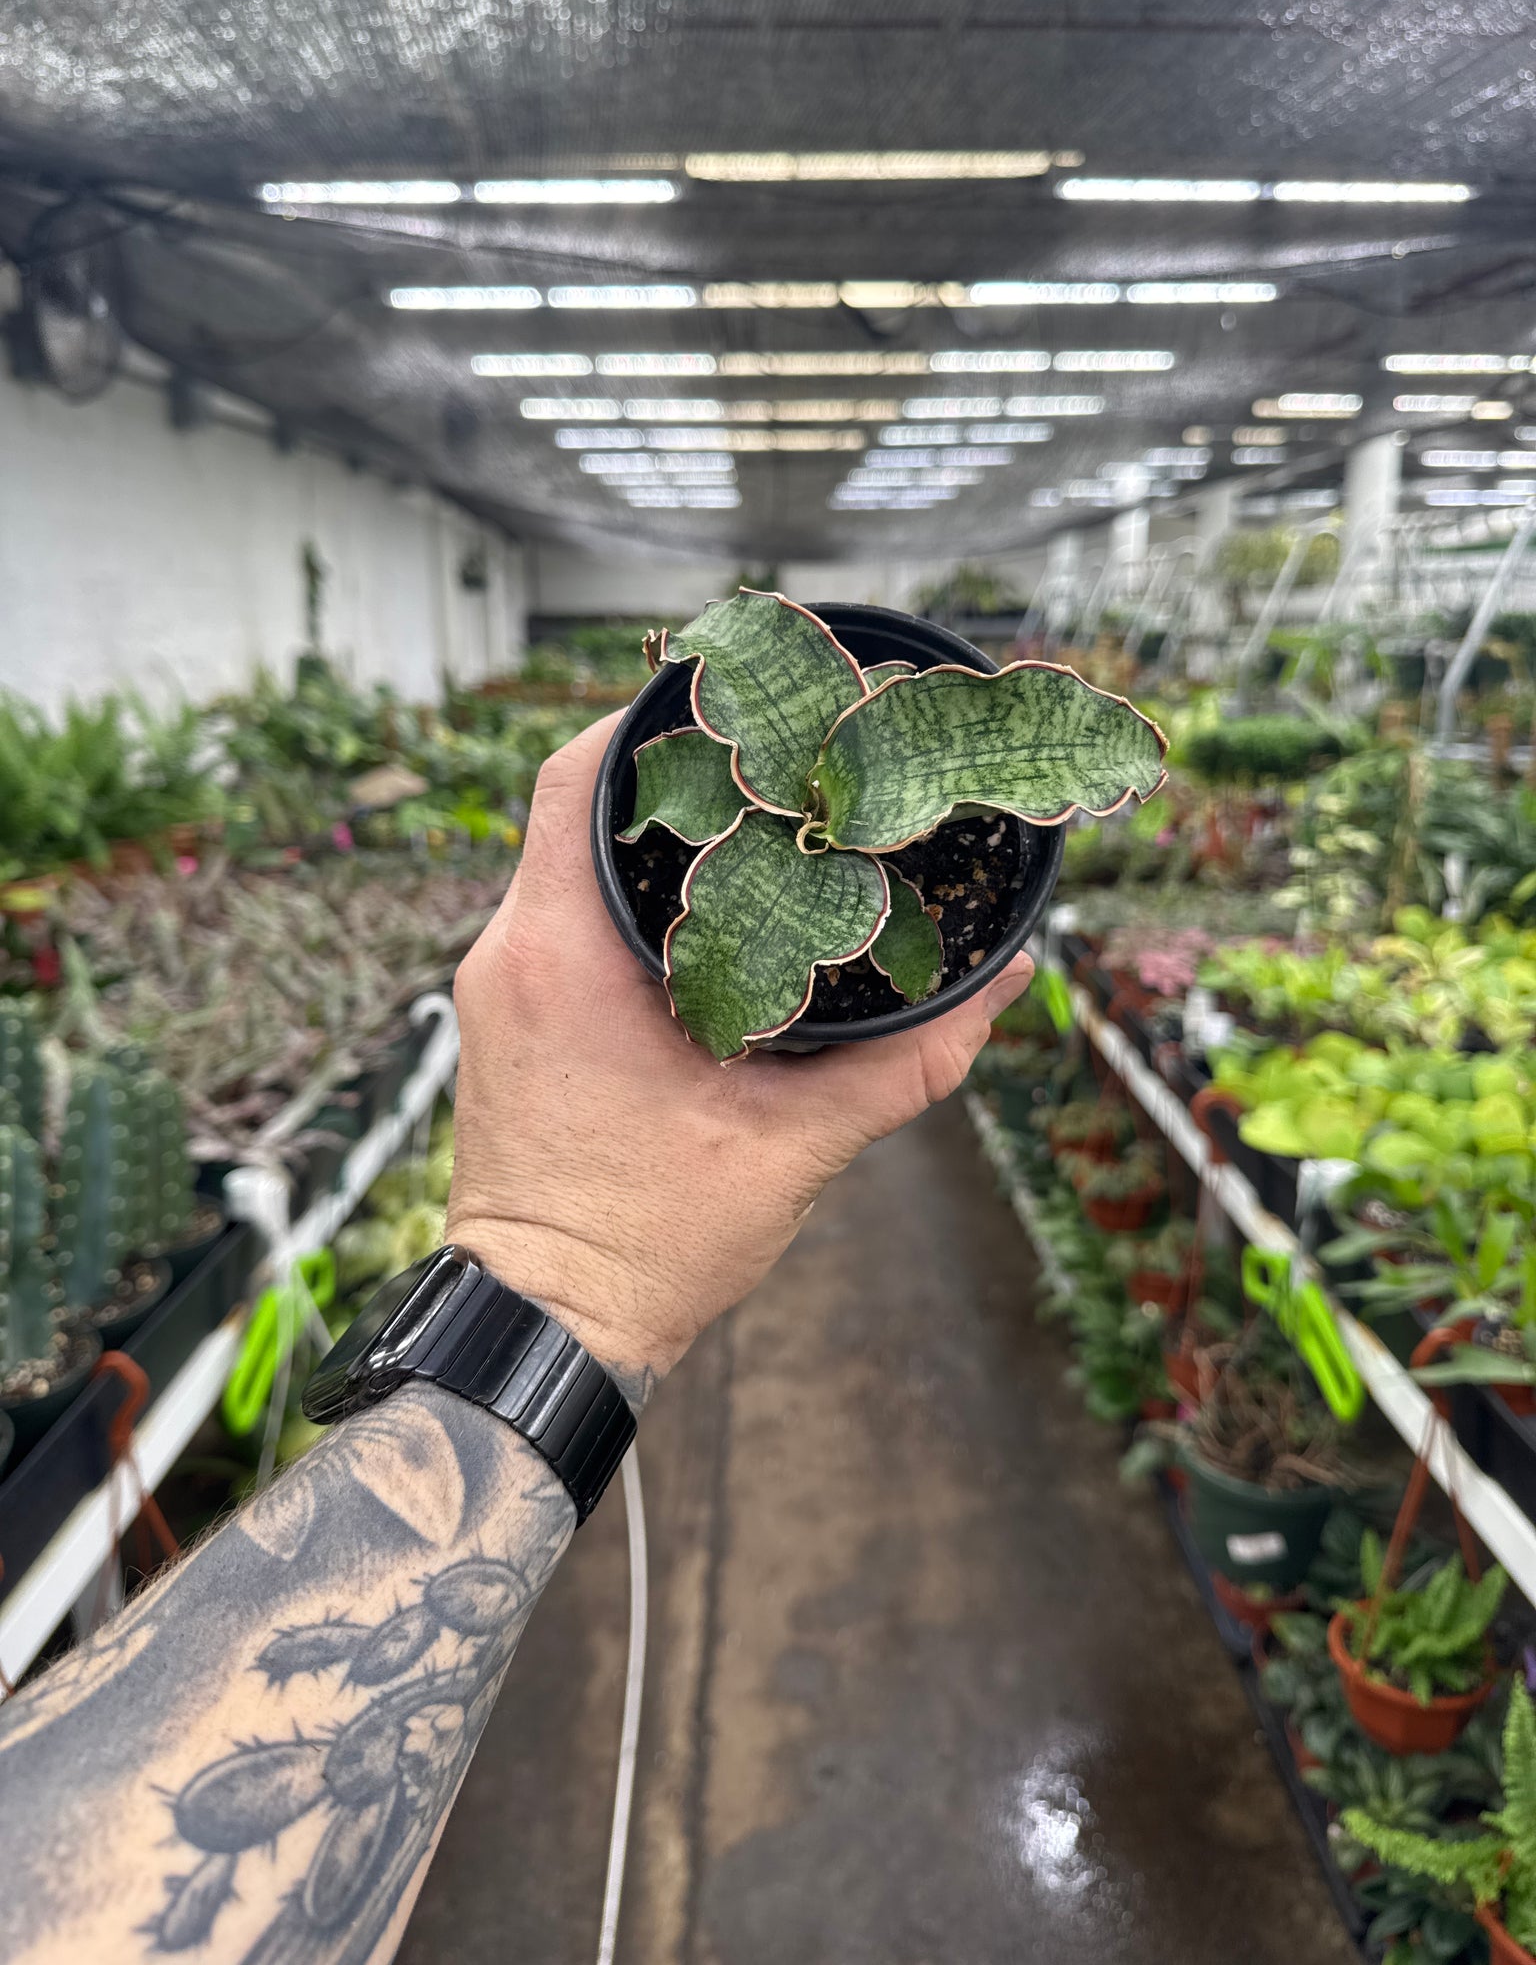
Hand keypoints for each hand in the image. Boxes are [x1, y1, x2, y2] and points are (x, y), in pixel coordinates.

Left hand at [447, 711, 1032, 1385]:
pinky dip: (628, 891)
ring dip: (652, 831)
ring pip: (568, 857)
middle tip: (771, 752)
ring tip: (752, 816)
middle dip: (675, 769)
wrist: (546, 1330)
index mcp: (563, 959)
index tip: (737, 699)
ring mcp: (499, 984)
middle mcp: (511, 953)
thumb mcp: (799, 1145)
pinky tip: (707, 902)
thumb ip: (910, 1058)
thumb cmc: (648, 1247)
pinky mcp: (508, 1016)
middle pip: (577, 803)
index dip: (652, 719)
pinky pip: (561, 911)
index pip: (576, 777)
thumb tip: (1006, 981)